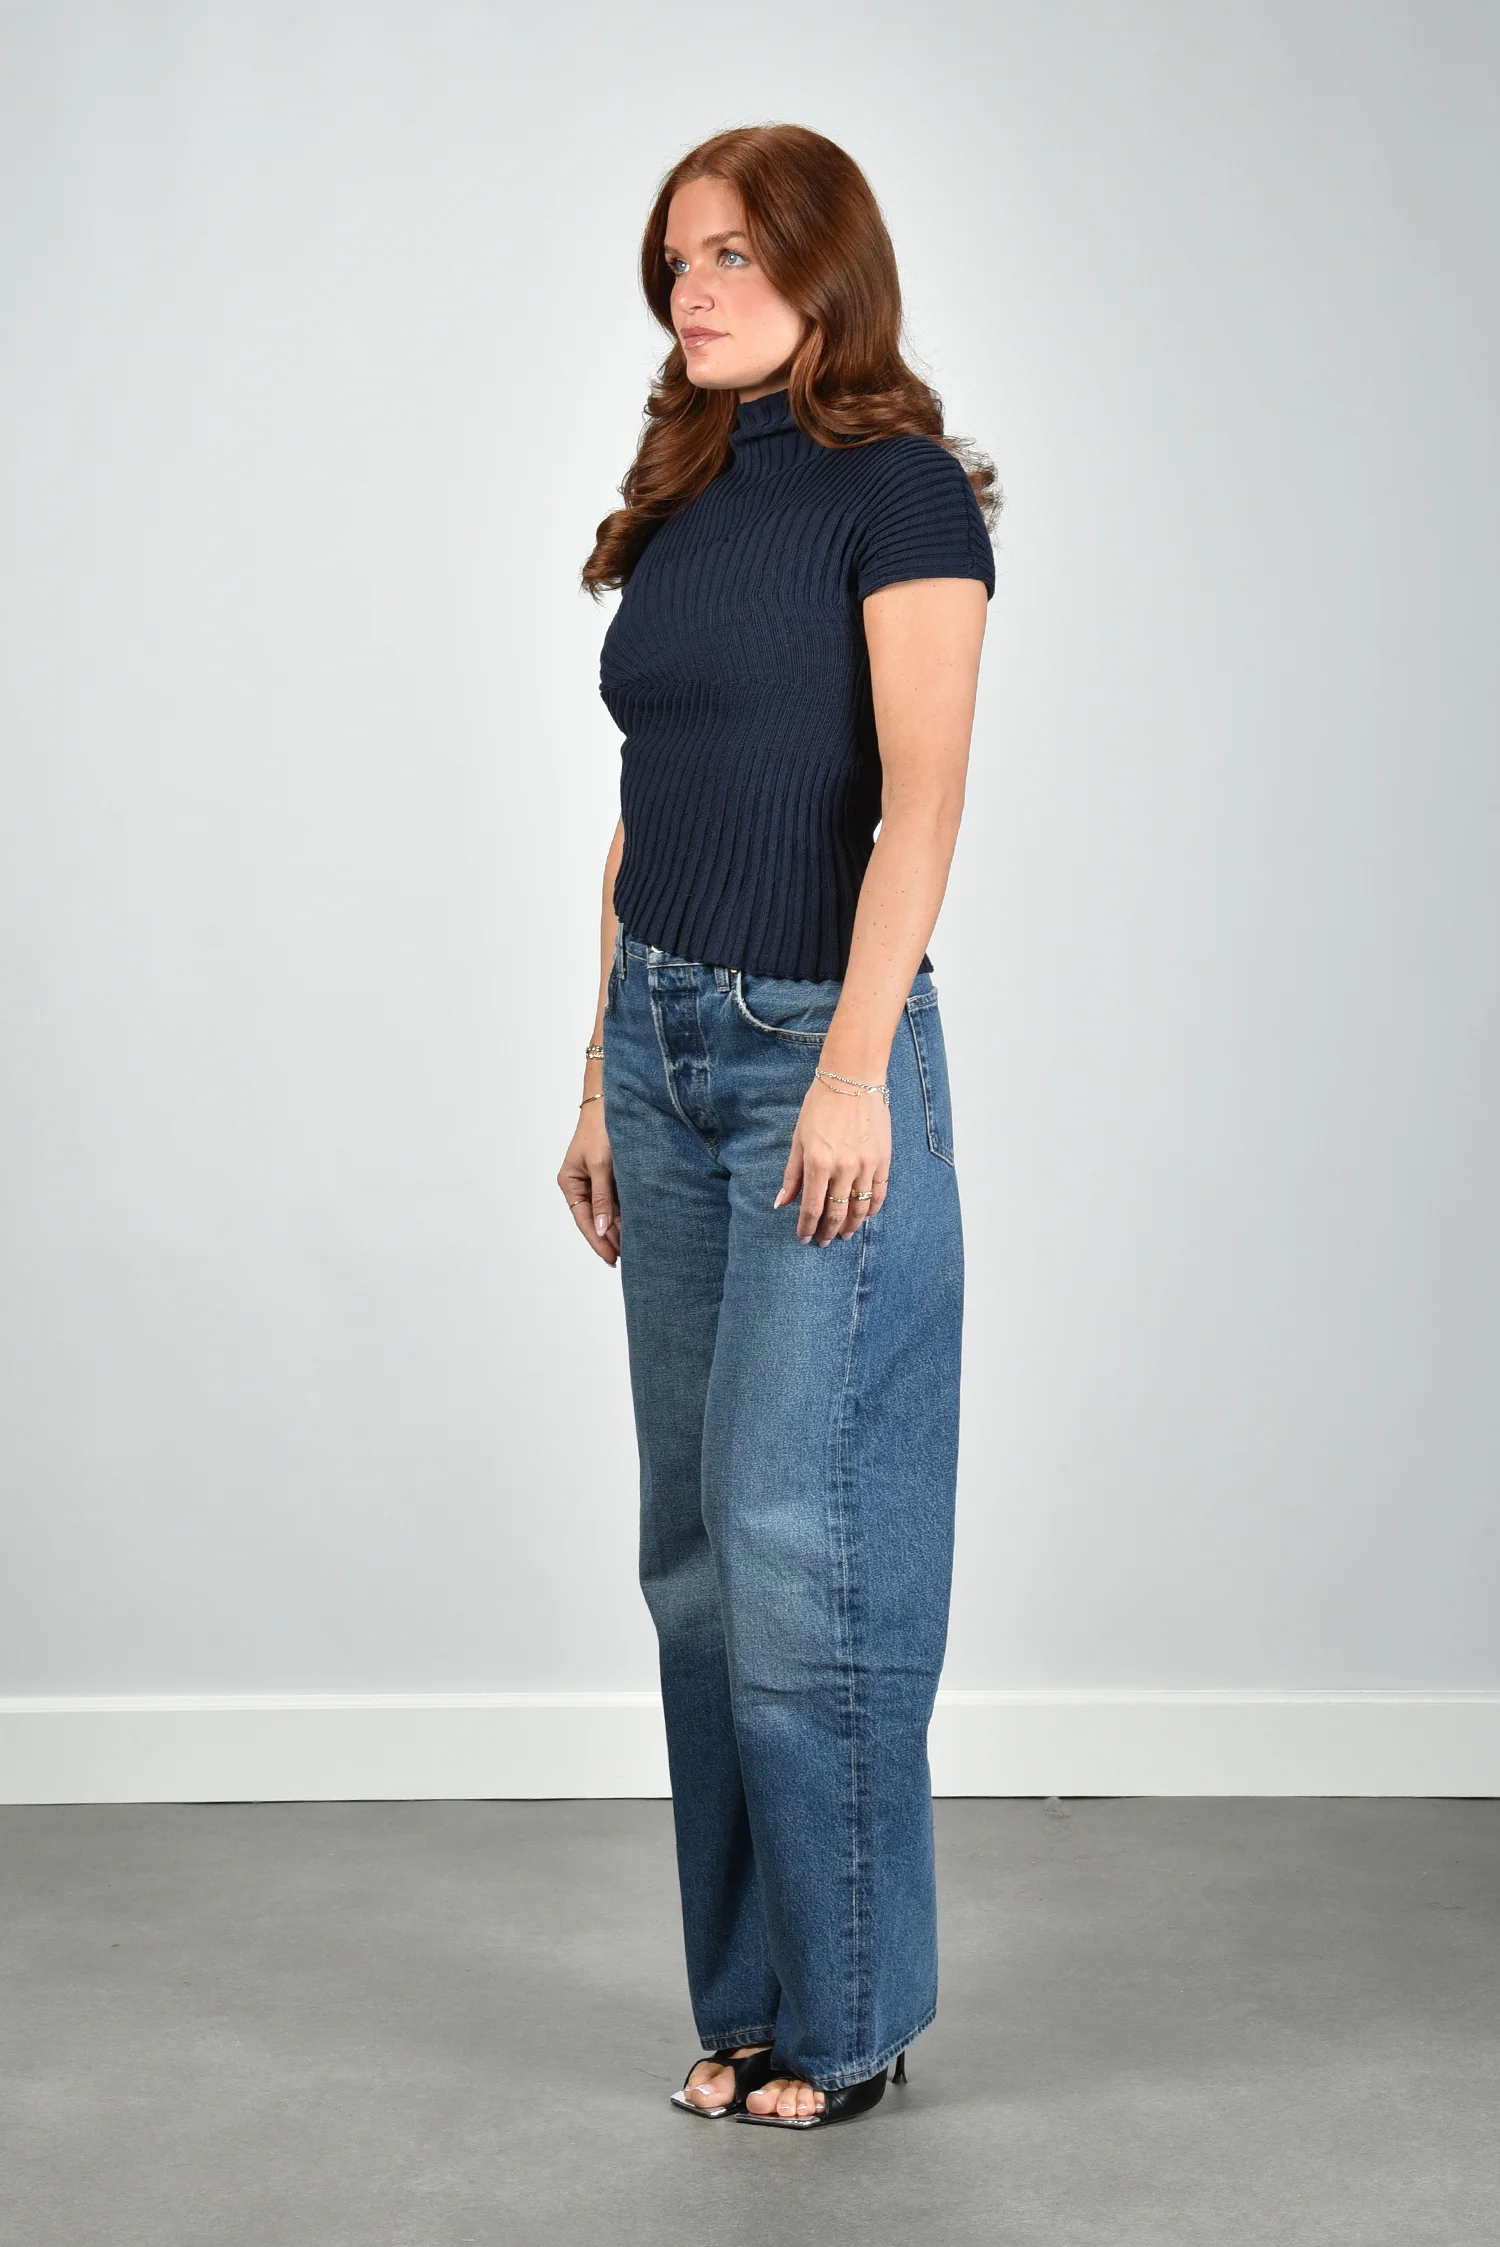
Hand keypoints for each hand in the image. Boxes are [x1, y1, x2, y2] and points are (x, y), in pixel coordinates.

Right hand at [557, 1103, 619, 1265]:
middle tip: (628, 1259)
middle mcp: (582, 1183)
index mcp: (570, 1182)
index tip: (612, 1259)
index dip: (598, 1241)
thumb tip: (600, 1229)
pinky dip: (627, 1212)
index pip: (584, 1219)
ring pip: (608, 1211)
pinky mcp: (613, 1174)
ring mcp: (598, 1179)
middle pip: (596, 1218)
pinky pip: (619, 1199)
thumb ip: (601, 1198)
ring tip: (635, 1248)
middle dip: (610, 1238)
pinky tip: (638, 1226)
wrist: (615, 1100)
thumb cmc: (601, 1128)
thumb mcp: (601, 1165)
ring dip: (620, 1227)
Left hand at [774, 1077, 890, 1244]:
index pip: (811, 1208)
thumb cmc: (820, 1106)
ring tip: (844, 1235)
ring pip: (859, 1208)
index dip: (806, 1227)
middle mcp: (843, 1168)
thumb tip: (781, 1203)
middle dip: (828, 1232)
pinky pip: (879, 1193)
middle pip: (836, 1213)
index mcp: (818, 1163)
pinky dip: (872, 1209)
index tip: (804, 1237)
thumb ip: (792, 1174)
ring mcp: (866, 1165)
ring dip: (851, 1226)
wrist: (852, 1080)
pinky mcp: (883, 1160)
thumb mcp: (798, 1139)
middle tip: (823, 1241)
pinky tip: (865, 1216)